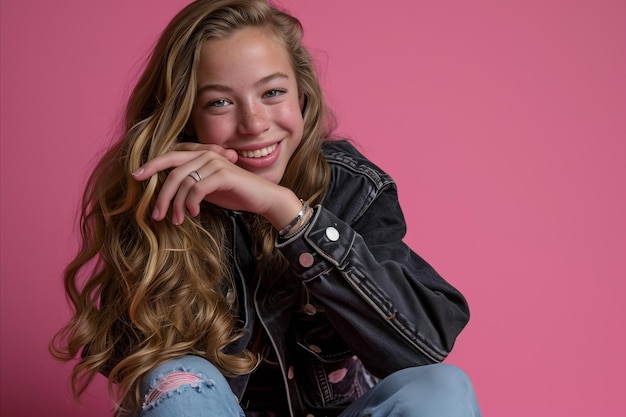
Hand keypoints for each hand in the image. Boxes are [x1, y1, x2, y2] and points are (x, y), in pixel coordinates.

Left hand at [132, 143, 302, 228]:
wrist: (263, 198)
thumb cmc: (235, 193)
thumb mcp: (208, 188)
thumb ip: (190, 184)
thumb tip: (168, 194)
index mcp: (201, 154)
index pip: (170, 156)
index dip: (152, 165)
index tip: (136, 177)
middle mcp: (206, 154)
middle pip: (172, 169)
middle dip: (160, 193)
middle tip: (155, 214)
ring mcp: (214, 162)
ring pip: (182, 182)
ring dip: (176, 204)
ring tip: (177, 220)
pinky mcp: (223, 174)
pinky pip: (196, 189)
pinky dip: (192, 204)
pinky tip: (195, 214)